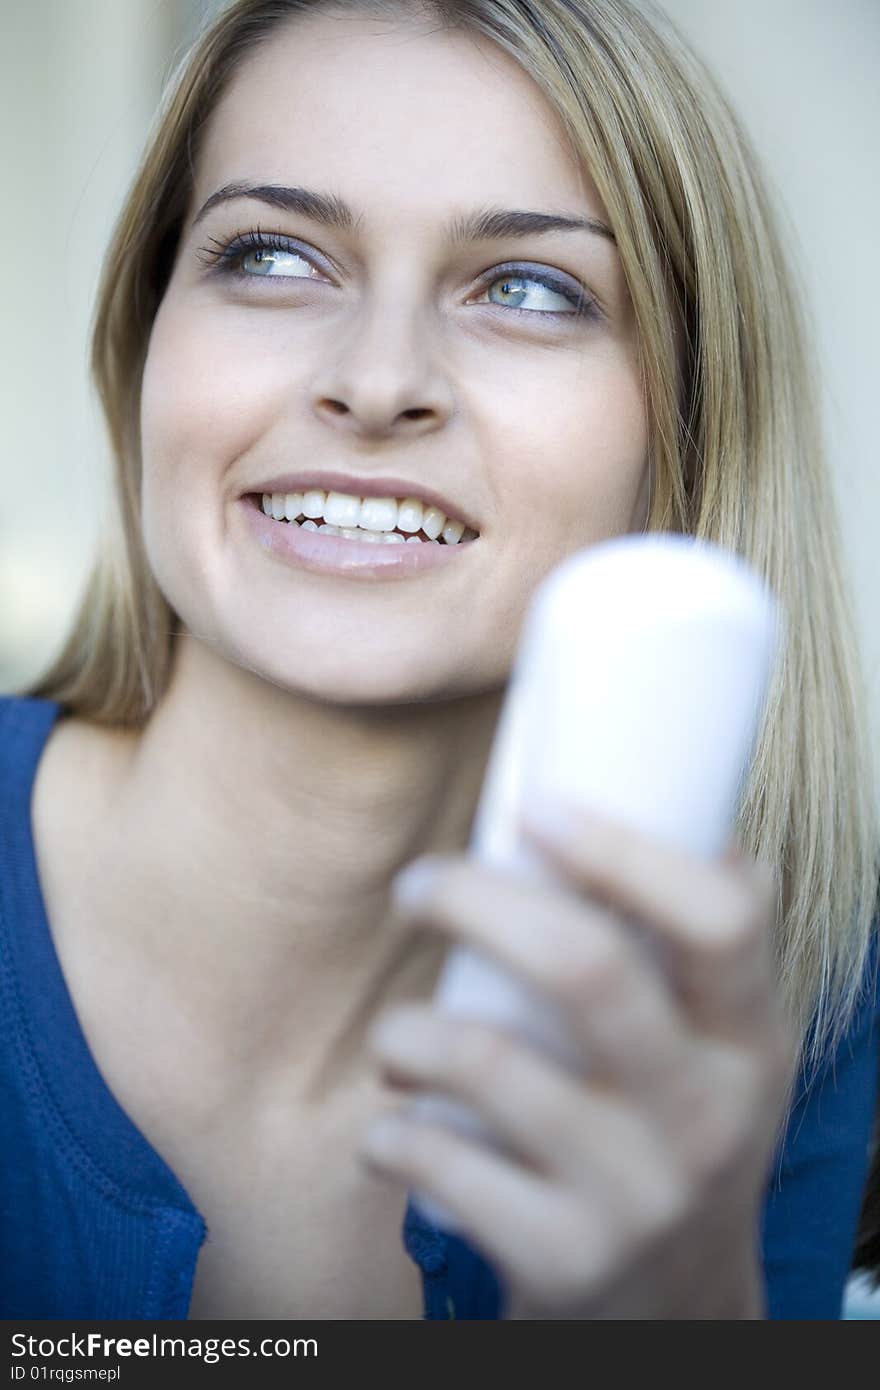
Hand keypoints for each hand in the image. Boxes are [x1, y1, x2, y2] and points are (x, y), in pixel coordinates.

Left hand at [358, 804, 796, 1318]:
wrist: (674, 1320)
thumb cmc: (674, 1140)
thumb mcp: (719, 1056)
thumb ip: (700, 957)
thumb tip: (700, 821)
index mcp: (748, 1040)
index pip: (719, 918)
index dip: (622, 849)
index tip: (535, 809)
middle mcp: (706, 1115)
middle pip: (586, 967)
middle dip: (476, 900)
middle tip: (420, 884)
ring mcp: (636, 1193)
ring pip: (489, 1062)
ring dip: (409, 1033)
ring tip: (397, 1039)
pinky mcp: (563, 1259)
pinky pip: (441, 1164)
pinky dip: (393, 1135)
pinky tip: (395, 1131)